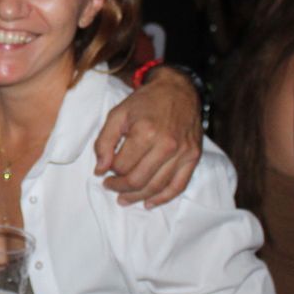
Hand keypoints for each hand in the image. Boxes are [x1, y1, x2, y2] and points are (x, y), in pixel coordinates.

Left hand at [95, 67, 202, 206]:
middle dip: (120, 187)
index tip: (105, 169)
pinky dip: (163, 199)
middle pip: (138, 180)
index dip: (109, 171)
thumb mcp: (117, 114)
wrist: (178, 89)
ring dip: (137, 197)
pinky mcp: (193, 157)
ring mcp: (182, 153)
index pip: (121, 166)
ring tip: (124, 198)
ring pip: (156, 187)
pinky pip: (178, 186)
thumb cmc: (145, 102)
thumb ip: (104, 142)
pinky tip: (149, 203)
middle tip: (110, 186)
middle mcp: (166, 145)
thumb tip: (100, 170)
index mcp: (145, 132)